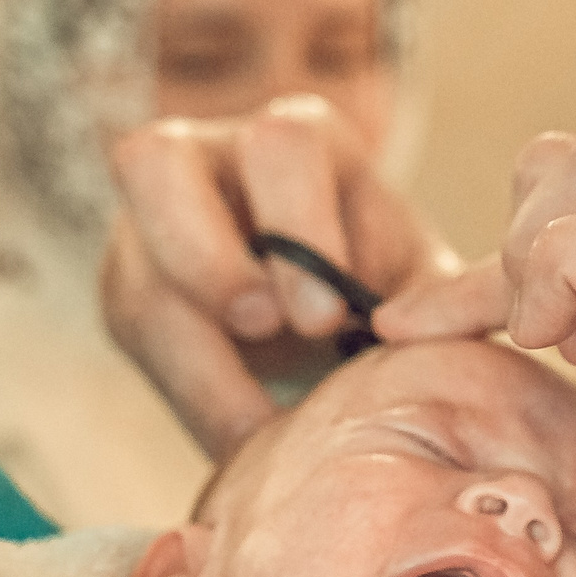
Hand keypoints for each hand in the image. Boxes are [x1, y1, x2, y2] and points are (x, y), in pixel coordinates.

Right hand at [102, 95, 458, 457]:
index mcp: (298, 138)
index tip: (326, 317)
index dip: (297, 227)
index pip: (281, 145)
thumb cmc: (379, 273)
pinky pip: (132, 333)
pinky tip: (241, 438)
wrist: (327, 308)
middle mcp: (205, 158)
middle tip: (263, 330)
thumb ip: (434, 294)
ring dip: (188, 351)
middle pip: (155, 163)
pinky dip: (189, 392)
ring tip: (253, 421)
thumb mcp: (415, 272)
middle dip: (207, 258)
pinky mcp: (129, 286)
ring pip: (130, 265)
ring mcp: (150, 223)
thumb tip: (446, 331)